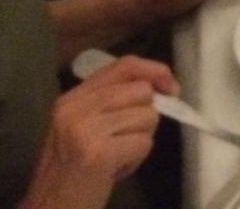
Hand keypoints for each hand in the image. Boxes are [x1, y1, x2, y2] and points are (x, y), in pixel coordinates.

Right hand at [21, 56, 174, 208]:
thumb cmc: (69, 173)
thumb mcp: (81, 128)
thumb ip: (110, 103)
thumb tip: (159, 87)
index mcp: (71, 99)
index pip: (123, 65)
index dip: (154, 71)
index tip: (170, 87)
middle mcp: (75, 109)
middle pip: (141, 91)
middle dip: (145, 117)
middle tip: (124, 141)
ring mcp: (85, 130)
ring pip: (147, 117)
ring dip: (140, 141)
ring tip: (115, 157)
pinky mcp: (99, 153)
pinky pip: (143, 143)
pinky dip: (136, 160)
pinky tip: (114, 171)